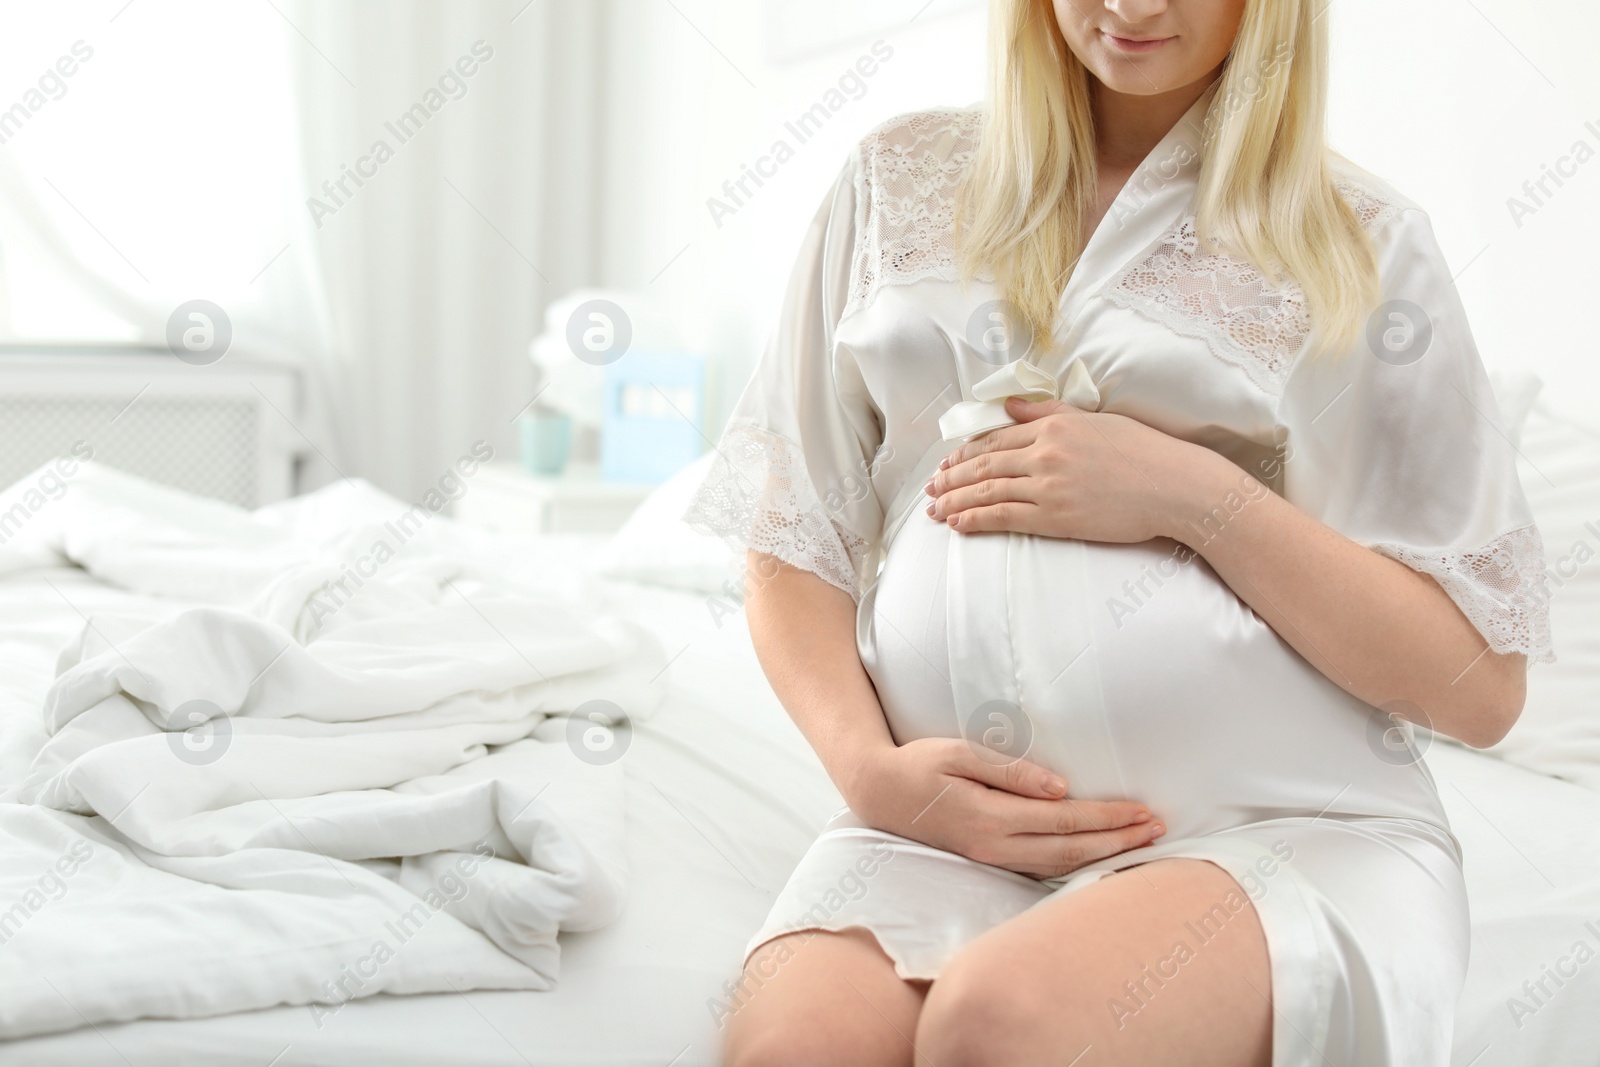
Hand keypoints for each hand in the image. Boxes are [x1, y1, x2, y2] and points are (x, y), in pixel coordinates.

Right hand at [846, 738, 1165, 879]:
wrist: (879, 793)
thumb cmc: (919, 764)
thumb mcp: (960, 753)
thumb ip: (1011, 772)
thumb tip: (1061, 788)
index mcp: (990, 817)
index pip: (1065, 822)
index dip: (1109, 818)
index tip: (1144, 810)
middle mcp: (993, 846)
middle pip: (1071, 851)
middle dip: (1118, 841)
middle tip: (1159, 828)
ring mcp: (990, 859)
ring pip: (1059, 866)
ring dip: (1104, 855)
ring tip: (1140, 842)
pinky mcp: (987, 860)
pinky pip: (1041, 869)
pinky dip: (1077, 864)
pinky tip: (1097, 854)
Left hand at [924, 395, 1222, 542]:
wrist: (1175, 486)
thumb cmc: (1143, 452)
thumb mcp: (1095, 420)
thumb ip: (1048, 411)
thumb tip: (1009, 404)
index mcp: (1055, 425)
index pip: (997, 438)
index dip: (966, 453)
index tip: (948, 463)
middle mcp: (1046, 452)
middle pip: (985, 464)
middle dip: (952, 478)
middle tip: (931, 489)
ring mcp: (1049, 485)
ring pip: (988, 491)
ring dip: (956, 501)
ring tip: (936, 510)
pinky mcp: (1056, 516)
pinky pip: (1004, 517)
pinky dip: (976, 519)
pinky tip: (958, 524)